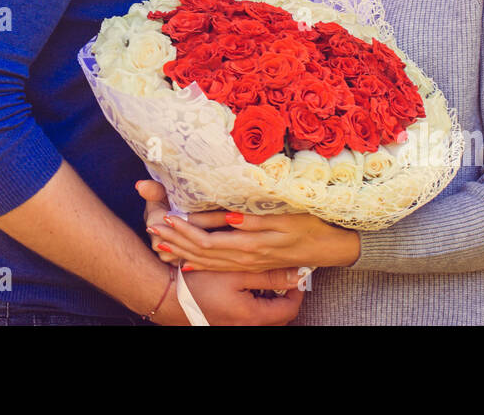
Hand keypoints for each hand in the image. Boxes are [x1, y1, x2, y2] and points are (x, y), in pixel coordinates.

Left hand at [141, 188, 360, 273]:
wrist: (331, 246)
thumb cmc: (310, 225)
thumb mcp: (286, 219)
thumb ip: (255, 220)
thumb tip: (227, 216)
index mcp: (250, 245)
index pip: (209, 240)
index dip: (186, 229)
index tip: (166, 216)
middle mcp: (245, 258)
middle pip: (202, 252)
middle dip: (176, 240)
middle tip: (153, 227)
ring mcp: (248, 263)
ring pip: (208, 261)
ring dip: (183, 251)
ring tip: (160, 241)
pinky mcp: (252, 264)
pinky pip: (220, 267)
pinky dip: (200, 263)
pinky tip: (186, 262)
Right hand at [175, 267, 305, 325]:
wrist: (168, 296)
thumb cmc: (200, 283)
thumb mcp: (237, 272)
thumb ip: (269, 275)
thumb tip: (296, 275)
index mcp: (253, 316)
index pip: (290, 309)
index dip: (297, 291)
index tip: (296, 275)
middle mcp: (246, 328)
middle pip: (279, 317)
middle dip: (284, 297)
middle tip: (281, 277)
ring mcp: (235, 328)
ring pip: (264, 317)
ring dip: (268, 300)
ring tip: (260, 280)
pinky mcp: (226, 324)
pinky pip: (249, 317)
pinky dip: (253, 304)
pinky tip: (243, 288)